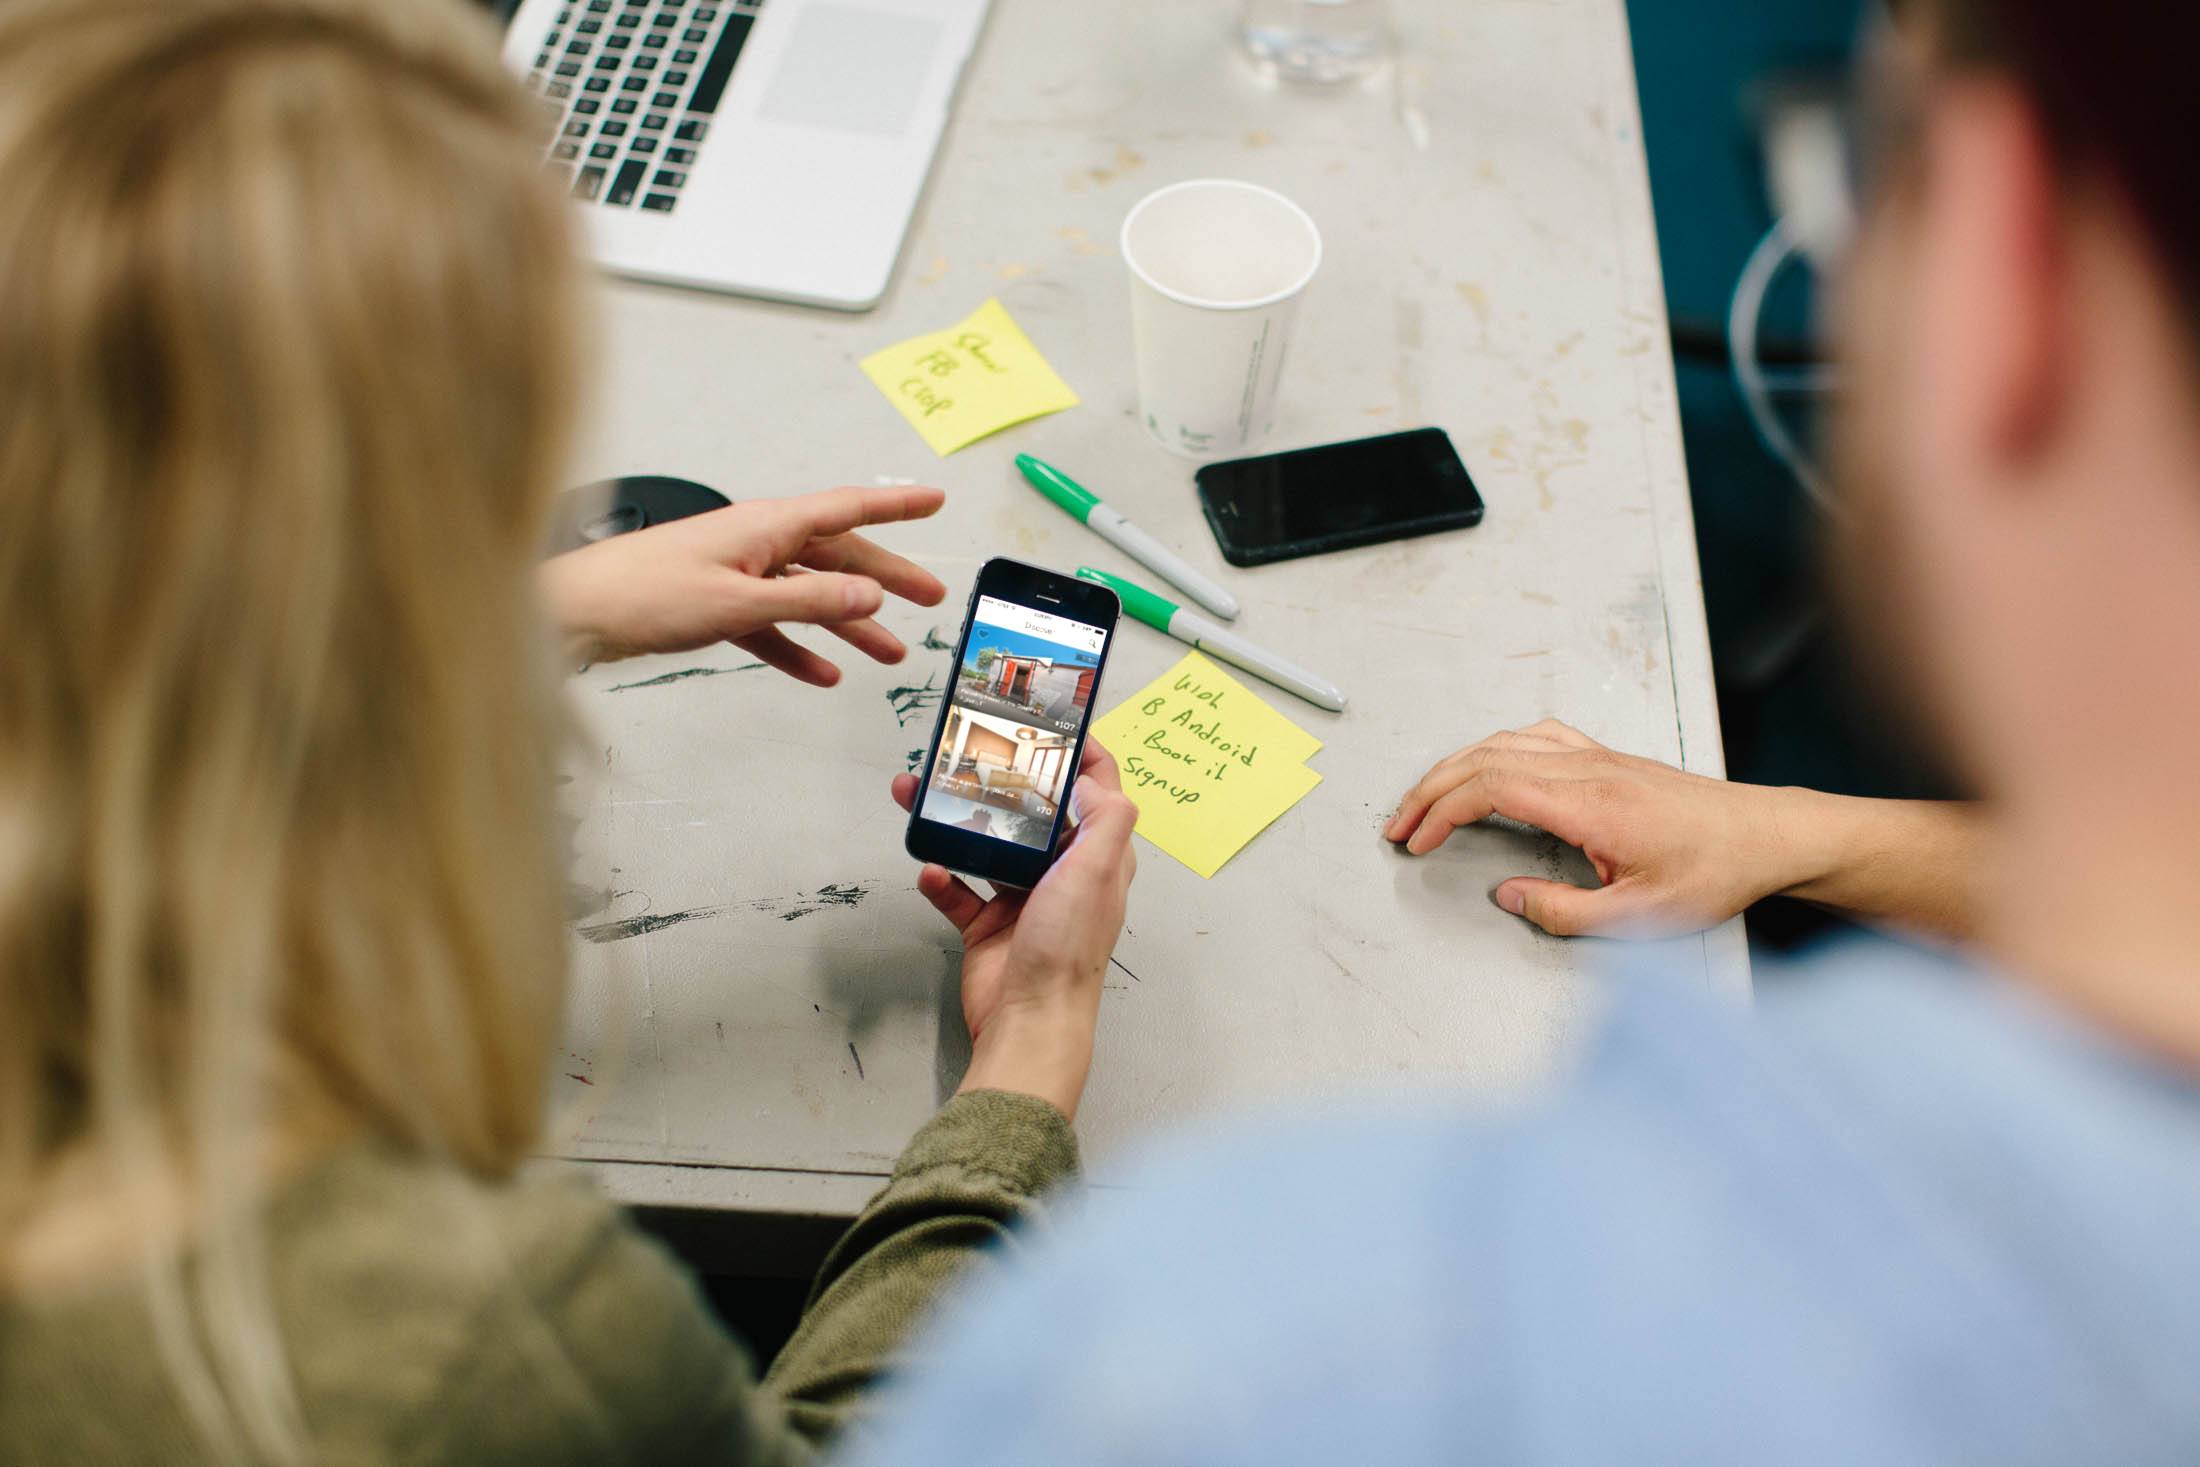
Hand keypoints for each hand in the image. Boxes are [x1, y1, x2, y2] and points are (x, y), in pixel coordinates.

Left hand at [538, 484, 947, 683]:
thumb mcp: (738, 602)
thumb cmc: (641, 593)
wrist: (573, 613)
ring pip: (808, 596)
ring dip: (848, 624)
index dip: (896, 504)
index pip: (847, 508)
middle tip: (929, 598)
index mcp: (766, 525)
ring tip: (888, 654)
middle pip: (836, 556)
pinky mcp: (715, 605)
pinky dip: (798, 649)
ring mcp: (736, 573)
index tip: (935, 500)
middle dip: (885, 577)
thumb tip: (870, 597)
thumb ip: (808, 601)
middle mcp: (756, 542)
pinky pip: (772, 626)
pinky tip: (822, 674)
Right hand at [890, 740, 1138, 1120]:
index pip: (1097, 791)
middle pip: (1031, 811)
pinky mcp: (988, 925)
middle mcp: (1063, 872)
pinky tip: (928, 869)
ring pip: (985, 844)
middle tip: (964, 751)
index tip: (1046, 721)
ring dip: (953, 820)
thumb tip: (1091, 777)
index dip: (1079, 753)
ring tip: (919, 795)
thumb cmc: (1067, 949)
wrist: (1028, 1021)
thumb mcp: (1097, 872)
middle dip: (998, 779)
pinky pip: (957, 889)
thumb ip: (1106, 819)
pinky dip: (940, 877)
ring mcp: (1023, 898)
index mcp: (1098, 857)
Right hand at [1385, 719, 1806, 936]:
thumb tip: (1508, 897)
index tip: (1415, 841)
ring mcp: (1598, 757)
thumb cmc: (1717, 872)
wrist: (1769, 837)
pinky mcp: (1608, 758)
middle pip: (1484, 757)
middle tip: (1399, 824)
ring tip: (1428, 799)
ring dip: (1456, 767)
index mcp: (1588, 803)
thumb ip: (1564, 912)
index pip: (1489, 788)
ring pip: (1505, 741)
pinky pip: (1535, 736)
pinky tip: (1488, 766)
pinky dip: (1494, 749)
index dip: (1440, 813)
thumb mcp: (1640, 917)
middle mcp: (1588, 769)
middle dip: (1430, 789)